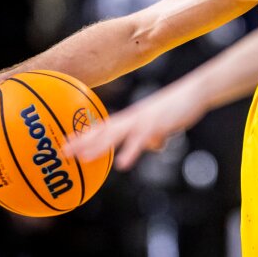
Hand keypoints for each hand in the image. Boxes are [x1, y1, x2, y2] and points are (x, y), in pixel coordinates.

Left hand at [64, 79, 209, 169]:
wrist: (194, 92)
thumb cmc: (178, 108)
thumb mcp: (163, 125)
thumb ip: (155, 136)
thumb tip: (153, 146)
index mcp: (132, 118)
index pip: (103, 127)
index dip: (84, 136)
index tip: (65, 143)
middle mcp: (133, 118)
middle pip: (103, 131)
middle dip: (83, 142)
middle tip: (63, 152)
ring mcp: (143, 121)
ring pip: (117, 136)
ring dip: (99, 147)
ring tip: (83, 158)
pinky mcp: (157, 125)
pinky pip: (140, 141)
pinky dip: (130, 152)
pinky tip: (122, 164)